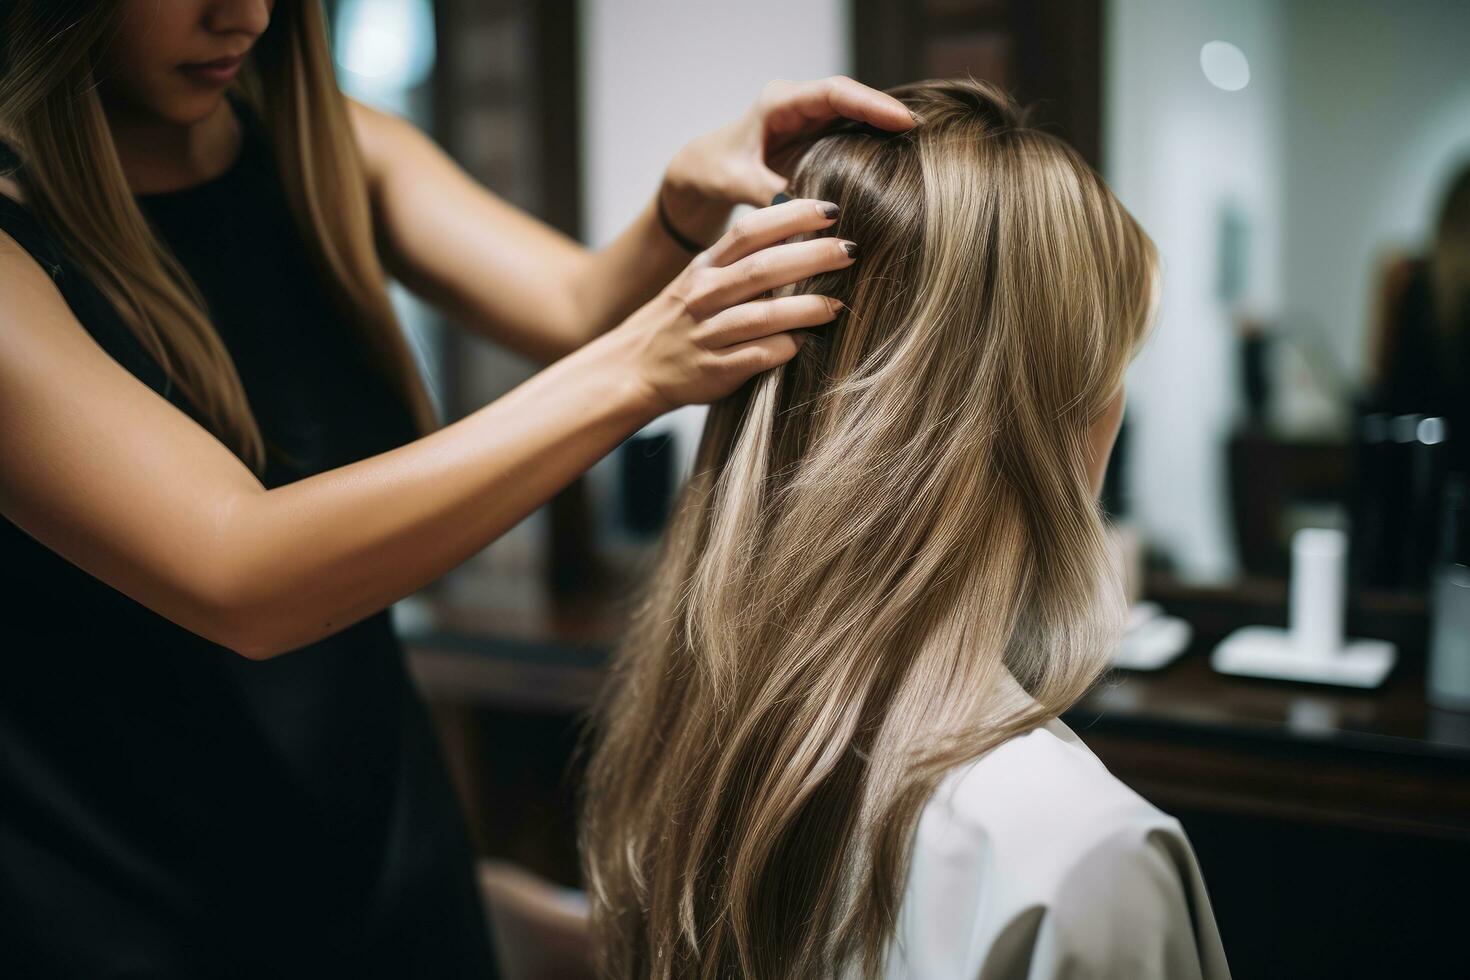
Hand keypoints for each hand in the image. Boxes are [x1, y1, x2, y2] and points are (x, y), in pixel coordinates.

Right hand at [606, 197, 854, 413]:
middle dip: (811, 257)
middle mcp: (705, 296)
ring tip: (839, 304)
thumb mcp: (700, 280)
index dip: (792, 217)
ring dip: (806, 307)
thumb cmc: (679, 321)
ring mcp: (709, 334)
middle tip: (850, 250)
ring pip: (763, 315)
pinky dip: (784, 348)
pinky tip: (805, 343)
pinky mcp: (715, 370)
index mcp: (705, 267)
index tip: (832, 209)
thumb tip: (801, 235)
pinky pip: (757, 356)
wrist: (632, 369)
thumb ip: (740, 261)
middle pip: (763, 269)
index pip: (750, 231)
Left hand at [660, 76, 914, 243]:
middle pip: (854, 100)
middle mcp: (800, 104)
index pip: (833, 93)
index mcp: (780, 102)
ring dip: (886, 130)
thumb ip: (767, 193)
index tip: (903, 120)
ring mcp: (812, 120)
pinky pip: (852, 135)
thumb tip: (804, 213)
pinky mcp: (818, 138)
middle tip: (926, 133)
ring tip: (923, 148)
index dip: (870, 104)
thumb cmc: (716, 171)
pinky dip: (874, 146)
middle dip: (888, 113)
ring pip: (857, 117)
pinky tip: (899, 163)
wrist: (705, 172)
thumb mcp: (737, 181)